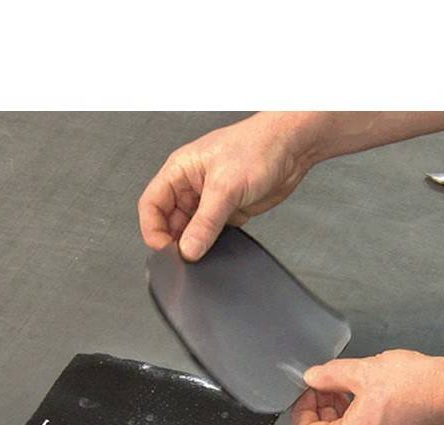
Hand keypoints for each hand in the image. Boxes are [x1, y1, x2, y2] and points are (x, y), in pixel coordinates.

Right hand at [138, 113, 314, 260]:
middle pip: (169, 221)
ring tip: (202, 256)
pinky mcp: (229, 211)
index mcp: (180, 171)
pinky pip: (213, 233)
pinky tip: (218, 250)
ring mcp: (210, 200)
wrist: (292, 147)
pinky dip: (213, 244)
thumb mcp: (225, 187)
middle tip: (185, 259)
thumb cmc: (258, 146)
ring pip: (191, 230)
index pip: (151, 204)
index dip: (153, 229)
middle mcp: (191, 186)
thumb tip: (188, 249)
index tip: (165, 250)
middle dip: (174, 241)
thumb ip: (205, 222)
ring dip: (195, 245)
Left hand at [291, 350, 443, 424]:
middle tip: (328, 388)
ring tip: (351, 391)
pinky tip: (373, 402)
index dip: (302, 412)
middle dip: (322, 413)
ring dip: (342, 419)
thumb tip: (313, 378)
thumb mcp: (363, 371)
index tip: (310, 393)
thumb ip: (330, 376)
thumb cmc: (418, 387)